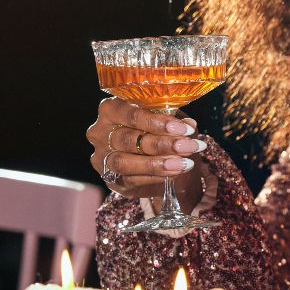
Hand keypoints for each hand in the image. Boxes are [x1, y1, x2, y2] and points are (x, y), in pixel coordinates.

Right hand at [86, 98, 206, 197]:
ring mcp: (102, 157)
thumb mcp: (166, 120)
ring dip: (158, 164)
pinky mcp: (110, 178)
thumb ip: (174, 121)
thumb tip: (189, 125)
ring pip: (125, 162)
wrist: (153, 158)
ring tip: (184, 163)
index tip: (184, 129)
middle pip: (129, 139)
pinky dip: (156, 176)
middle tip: (189, 146)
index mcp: (111, 109)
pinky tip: (176, 172)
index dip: (158, 122)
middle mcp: (100, 133)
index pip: (130, 114)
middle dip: (163, 144)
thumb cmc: (156, 130)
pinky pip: (130, 180)